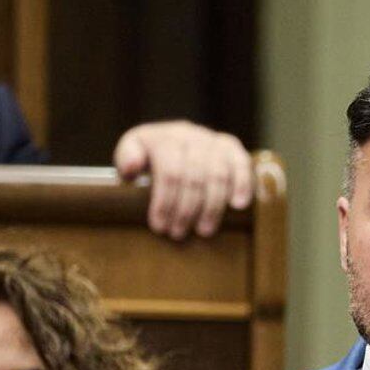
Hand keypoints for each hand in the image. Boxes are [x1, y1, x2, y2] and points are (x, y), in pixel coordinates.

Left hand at [113, 120, 252, 238]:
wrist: (170, 143)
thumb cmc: (147, 158)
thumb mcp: (131, 154)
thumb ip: (126, 158)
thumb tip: (131, 169)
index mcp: (163, 137)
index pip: (169, 171)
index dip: (165, 202)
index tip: (159, 227)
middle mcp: (190, 135)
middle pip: (194, 176)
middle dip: (186, 209)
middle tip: (178, 234)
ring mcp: (213, 140)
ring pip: (218, 174)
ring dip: (212, 207)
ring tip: (203, 231)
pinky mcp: (231, 147)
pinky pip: (242, 164)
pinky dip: (243, 184)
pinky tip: (238, 206)